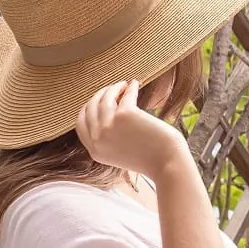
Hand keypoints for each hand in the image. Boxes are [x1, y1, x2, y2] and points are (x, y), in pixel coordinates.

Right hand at [77, 80, 192, 180]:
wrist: (168, 164)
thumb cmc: (151, 159)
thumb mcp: (119, 154)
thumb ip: (108, 140)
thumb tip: (109, 113)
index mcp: (94, 151)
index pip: (80, 124)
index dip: (88, 108)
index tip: (99, 100)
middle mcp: (97, 139)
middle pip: (90, 108)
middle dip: (100, 95)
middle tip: (114, 89)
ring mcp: (108, 126)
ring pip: (104, 99)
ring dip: (114, 88)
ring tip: (124, 85)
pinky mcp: (125, 115)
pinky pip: (125, 95)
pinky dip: (130, 88)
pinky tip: (135, 84)